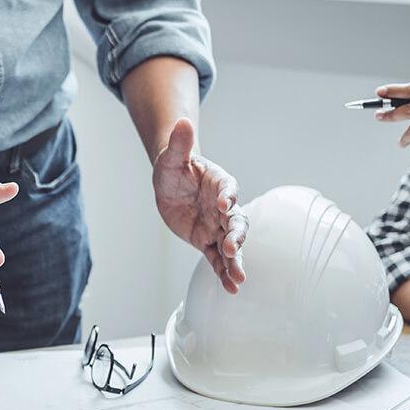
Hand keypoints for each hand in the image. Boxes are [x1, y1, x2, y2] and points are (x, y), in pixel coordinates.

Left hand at [152, 118, 246, 292]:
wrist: (170, 184)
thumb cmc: (174, 168)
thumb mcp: (172, 157)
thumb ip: (180, 144)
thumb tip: (182, 122)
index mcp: (219, 183)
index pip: (229, 189)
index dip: (229, 197)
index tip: (225, 204)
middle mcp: (224, 207)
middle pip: (237, 222)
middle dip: (237, 235)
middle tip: (232, 246)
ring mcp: (217, 226)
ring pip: (231, 245)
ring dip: (236, 261)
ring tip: (238, 278)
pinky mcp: (207, 241)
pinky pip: (218, 259)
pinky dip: (224, 272)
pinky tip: (231, 288)